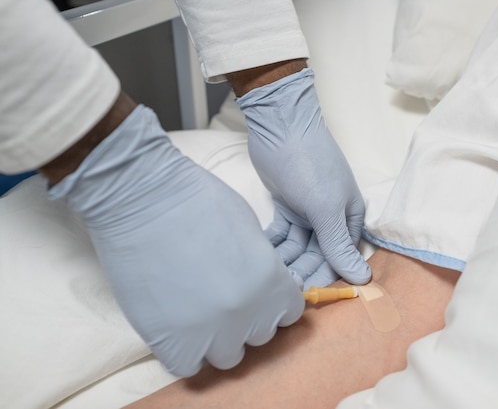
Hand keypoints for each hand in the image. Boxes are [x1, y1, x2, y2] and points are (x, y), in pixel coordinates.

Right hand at [48, 105, 303, 376]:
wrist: (142, 198)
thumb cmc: (197, 200)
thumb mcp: (251, 229)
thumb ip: (264, 267)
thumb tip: (263, 288)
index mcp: (272, 283)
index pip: (289, 313)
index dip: (273, 302)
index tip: (257, 293)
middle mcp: (247, 314)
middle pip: (260, 335)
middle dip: (247, 318)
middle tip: (223, 296)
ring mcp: (209, 332)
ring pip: (228, 356)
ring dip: (218, 339)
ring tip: (198, 312)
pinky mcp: (170, 342)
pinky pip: (188, 366)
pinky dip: (185, 351)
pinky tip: (177, 326)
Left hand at [236, 67, 370, 287]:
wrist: (280, 124)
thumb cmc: (309, 164)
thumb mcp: (325, 207)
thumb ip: (338, 244)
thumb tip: (363, 280)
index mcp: (349, 217)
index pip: (340, 257)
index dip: (325, 276)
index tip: (305, 295)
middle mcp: (331, 217)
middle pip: (318, 254)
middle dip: (302, 270)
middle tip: (282, 286)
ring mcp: (307, 212)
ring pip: (298, 247)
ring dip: (286, 261)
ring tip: (269, 272)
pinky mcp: (287, 207)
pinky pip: (282, 235)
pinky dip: (273, 245)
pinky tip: (261, 254)